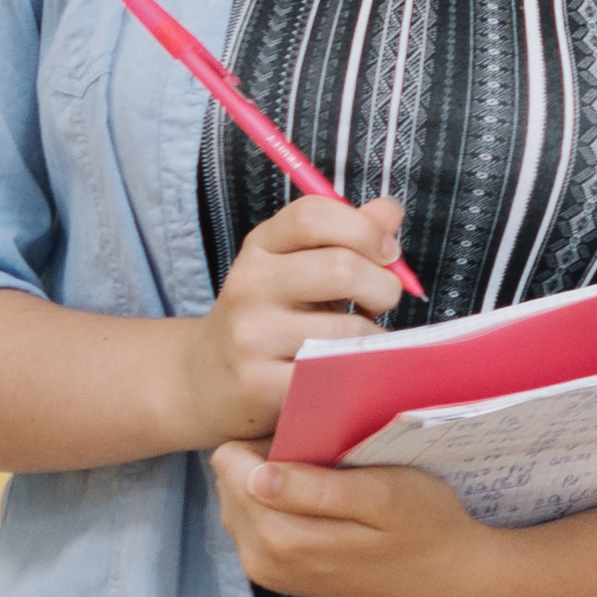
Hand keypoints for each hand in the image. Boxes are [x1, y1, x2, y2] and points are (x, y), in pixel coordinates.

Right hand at [184, 190, 412, 444]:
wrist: (206, 380)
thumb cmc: (272, 315)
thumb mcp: (299, 264)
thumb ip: (348, 235)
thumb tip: (390, 212)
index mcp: (260, 247)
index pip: (312, 215)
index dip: (364, 229)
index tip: (388, 252)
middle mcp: (249, 285)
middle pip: (341, 268)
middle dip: (384, 287)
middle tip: (381, 302)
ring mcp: (250, 336)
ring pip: (349, 328)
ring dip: (375, 336)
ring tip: (361, 340)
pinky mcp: (259, 384)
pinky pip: (335, 372)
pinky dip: (358, 369)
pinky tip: (347, 367)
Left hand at [208, 445, 516, 596]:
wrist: (453, 582)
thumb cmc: (429, 527)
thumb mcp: (386, 496)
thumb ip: (317, 489)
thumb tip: (256, 476)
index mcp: (280, 534)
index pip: (230, 464)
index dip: (268, 439)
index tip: (314, 438)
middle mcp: (260, 558)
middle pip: (229, 485)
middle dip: (266, 462)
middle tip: (326, 458)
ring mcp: (267, 573)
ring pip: (239, 506)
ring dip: (271, 485)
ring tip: (328, 479)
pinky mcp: (280, 578)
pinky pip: (255, 528)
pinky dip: (279, 508)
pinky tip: (324, 505)